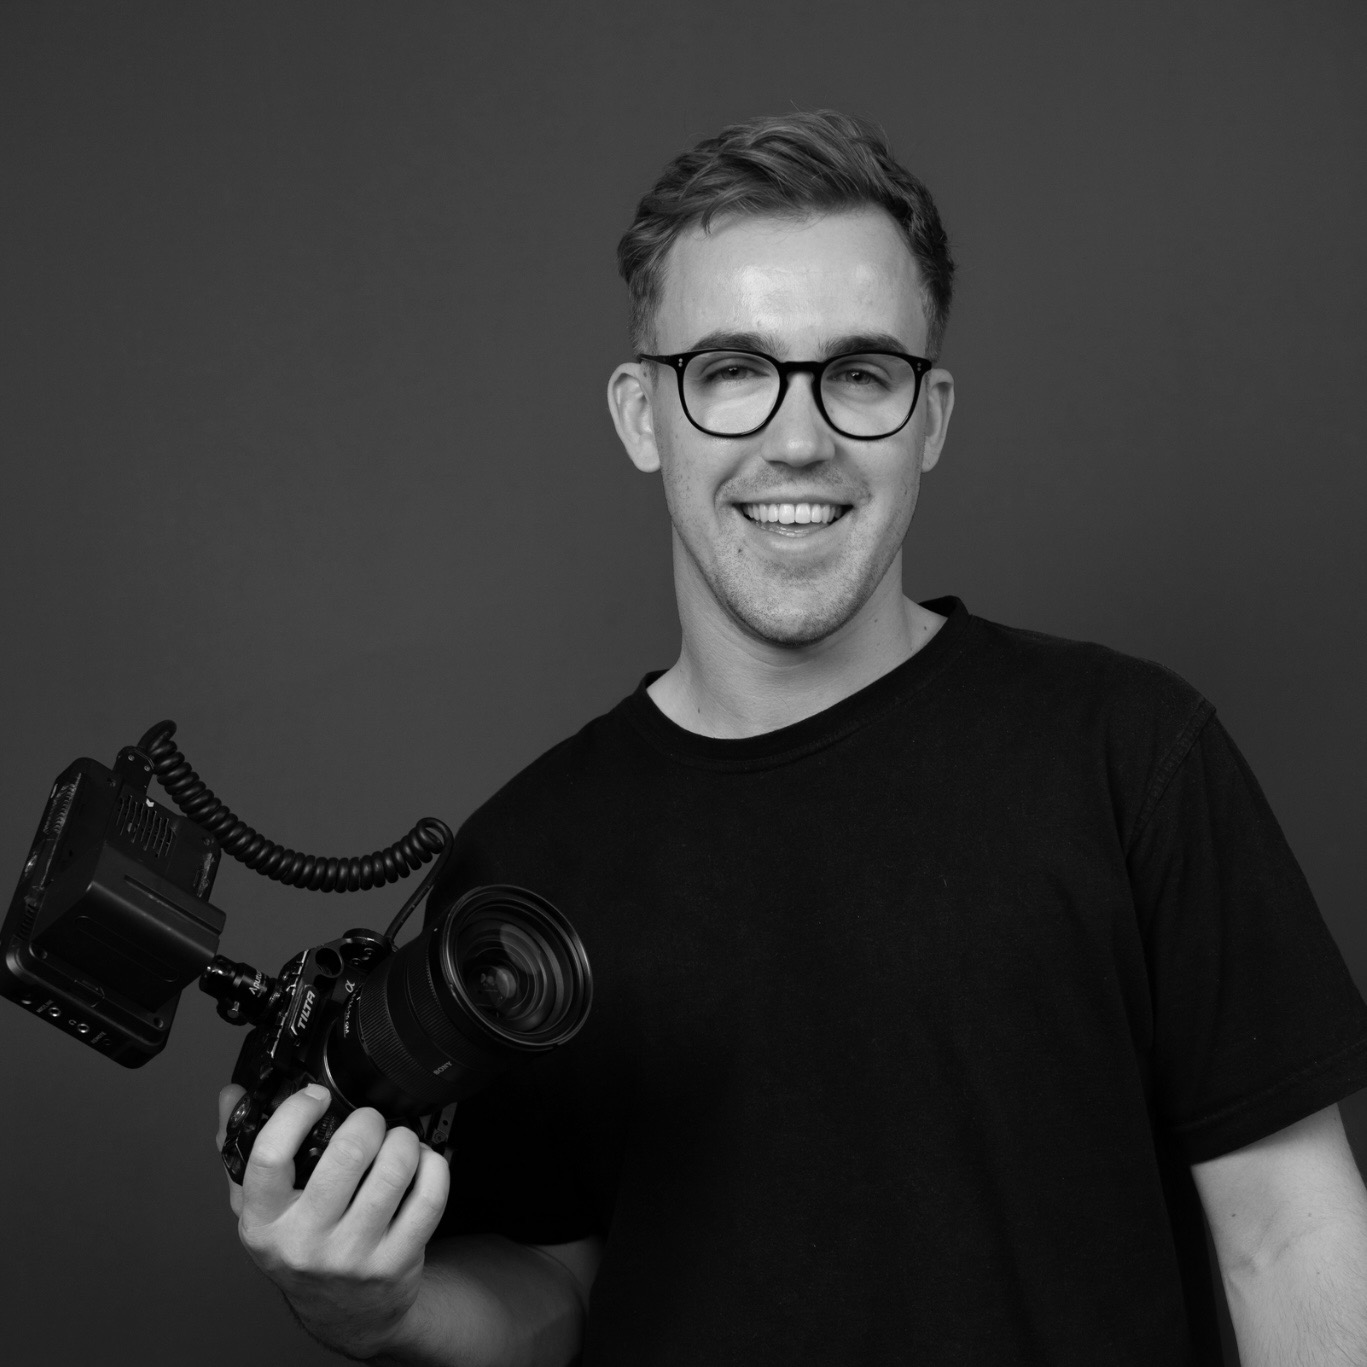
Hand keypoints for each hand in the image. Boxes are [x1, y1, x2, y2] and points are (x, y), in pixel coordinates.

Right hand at [216, 1083, 450, 1357]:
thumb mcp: (259, 1208)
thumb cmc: (301, 1247)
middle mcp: (305, 1243)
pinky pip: (429, 1195)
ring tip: (398, 1140)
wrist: (344, 1313)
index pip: (271, 1156)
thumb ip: (239, 1149)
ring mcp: (353, 1256)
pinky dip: (433, 1165)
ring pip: (393, 1170)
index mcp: (263, 1223)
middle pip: (347, 1154)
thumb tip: (232, 1095)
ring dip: (404, 1139)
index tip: (317, 1096)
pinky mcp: (396, 1262)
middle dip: (367, 1120)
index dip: (297, 1113)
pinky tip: (422, 1163)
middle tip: (369, 1121)